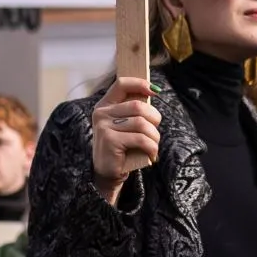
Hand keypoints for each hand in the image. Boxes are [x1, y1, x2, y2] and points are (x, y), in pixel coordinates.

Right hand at [91, 77, 160, 204]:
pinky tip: (151, 154)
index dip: (140, 84)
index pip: (121, 84)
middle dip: (154, 119)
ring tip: (153, 146)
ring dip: (154, 136)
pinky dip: (151, 147)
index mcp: (105, 105)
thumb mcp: (126, 124)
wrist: (108, 173)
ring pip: (142, 123)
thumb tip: (153, 90)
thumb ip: (134, 109)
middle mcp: (101, 113)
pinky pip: (141, 139)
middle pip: (138, 106)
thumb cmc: (123, 146)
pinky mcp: (109, 140)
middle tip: (155, 132)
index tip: (155, 91)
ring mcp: (103, 127)